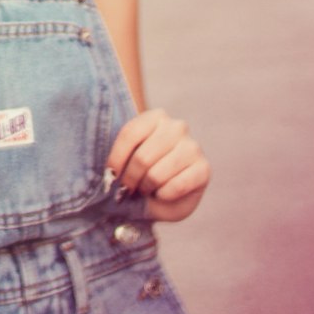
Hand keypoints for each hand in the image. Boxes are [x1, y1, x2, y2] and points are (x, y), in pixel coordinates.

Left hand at [107, 109, 209, 223]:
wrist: (168, 196)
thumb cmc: (145, 173)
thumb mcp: (128, 161)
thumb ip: (120, 160)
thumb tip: (110, 175)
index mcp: (156, 117)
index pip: (129, 134)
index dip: (116, 159)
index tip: (111, 176)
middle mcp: (177, 127)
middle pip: (142, 158)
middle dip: (130, 179)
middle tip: (129, 189)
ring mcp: (193, 147)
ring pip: (156, 175)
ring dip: (147, 188)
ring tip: (147, 189)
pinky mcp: (204, 169)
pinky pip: (175, 187)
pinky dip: (164, 196)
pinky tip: (163, 194)